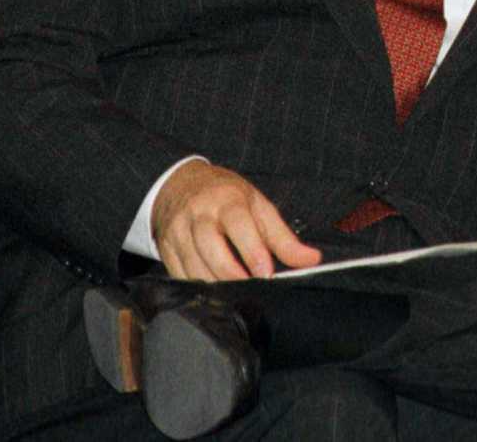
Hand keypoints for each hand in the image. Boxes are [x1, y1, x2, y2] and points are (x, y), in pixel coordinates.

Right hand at [151, 160, 321, 280]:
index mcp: (227, 200)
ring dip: (218, 285)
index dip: (253, 252)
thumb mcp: (259, 207)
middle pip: (212, 250)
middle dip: (233, 275)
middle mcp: (199, 215)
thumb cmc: (226, 196)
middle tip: (252, 288)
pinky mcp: (165, 249)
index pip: (239, 225)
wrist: (180, 184)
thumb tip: (311, 259)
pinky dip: (199, 288)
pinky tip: (214, 291)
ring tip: (237, 293)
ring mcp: (178, 232)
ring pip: (195, 268)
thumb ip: (284, 237)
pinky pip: (180, 276)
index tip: (266, 273)